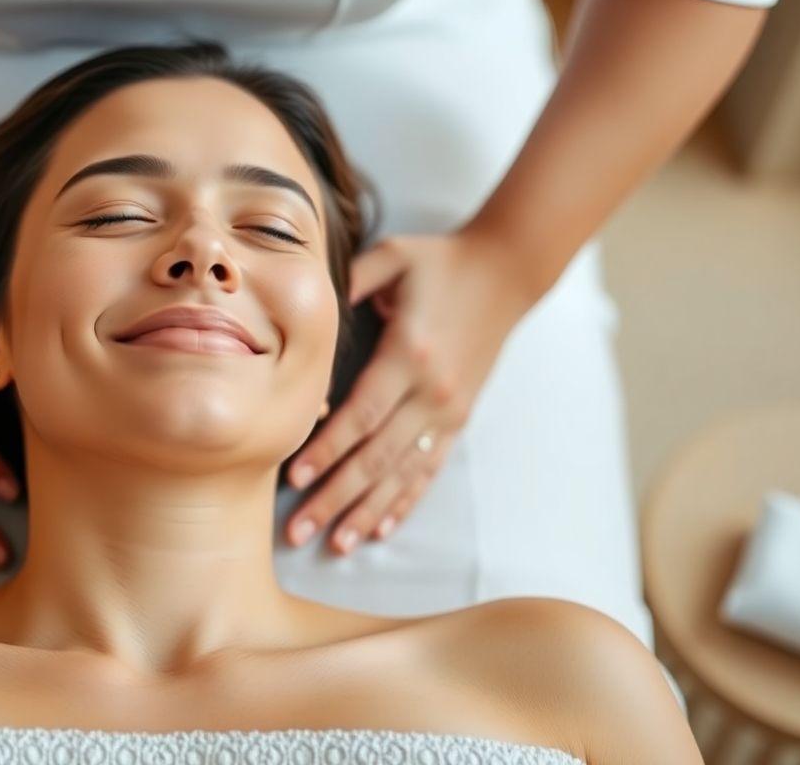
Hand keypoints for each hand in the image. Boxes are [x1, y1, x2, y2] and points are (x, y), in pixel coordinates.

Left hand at [284, 233, 534, 553]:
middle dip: (333, 496)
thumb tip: (299, 302)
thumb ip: (347, 282)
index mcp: (409, 354)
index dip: (326, 449)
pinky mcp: (460, 419)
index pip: (361, 414)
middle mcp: (431, 391)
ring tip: (334, 543)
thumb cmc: (440, 261)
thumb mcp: (391, 257)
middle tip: (297, 530)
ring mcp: (449, 411)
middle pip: (376, 456)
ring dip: (364, 511)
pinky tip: (380, 529)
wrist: (507, 270)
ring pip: (401, 473)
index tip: (292, 476)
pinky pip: (429, 469)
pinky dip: (404, 502)